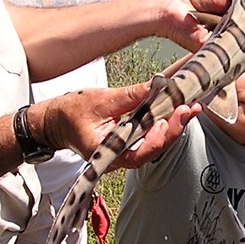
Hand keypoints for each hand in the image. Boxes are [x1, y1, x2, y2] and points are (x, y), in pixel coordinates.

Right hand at [33, 85, 201, 170]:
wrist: (54, 122)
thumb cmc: (70, 113)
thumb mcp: (100, 100)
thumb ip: (130, 96)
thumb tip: (157, 85)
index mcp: (107, 153)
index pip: (138, 154)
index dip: (156, 140)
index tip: (168, 121)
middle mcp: (119, 158)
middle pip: (153, 150)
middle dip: (174, 130)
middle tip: (189, 109)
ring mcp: (125, 152)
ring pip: (154, 145)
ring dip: (173, 126)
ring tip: (190, 108)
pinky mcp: (129, 143)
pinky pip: (150, 137)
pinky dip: (165, 124)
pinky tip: (177, 111)